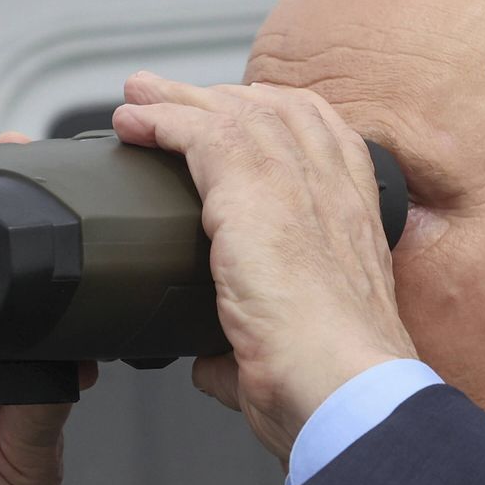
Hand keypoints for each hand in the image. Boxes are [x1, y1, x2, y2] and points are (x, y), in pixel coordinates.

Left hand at [113, 73, 418, 462]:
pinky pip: (200, 132)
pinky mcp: (254, 190)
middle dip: (217, 97)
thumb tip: (213, 361)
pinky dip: (159, 121)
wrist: (343, 389)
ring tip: (137, 96)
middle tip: (170, 95)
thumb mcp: (292, 352)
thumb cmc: (330, 383)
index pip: (322, 136)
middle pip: (273, 111)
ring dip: (177, 101)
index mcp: (353, 220)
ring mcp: (297, 184)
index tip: (237, 113)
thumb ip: (246, 348)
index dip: (276, 115)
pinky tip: (131, 122)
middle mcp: (332, 188)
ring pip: (234, 113)